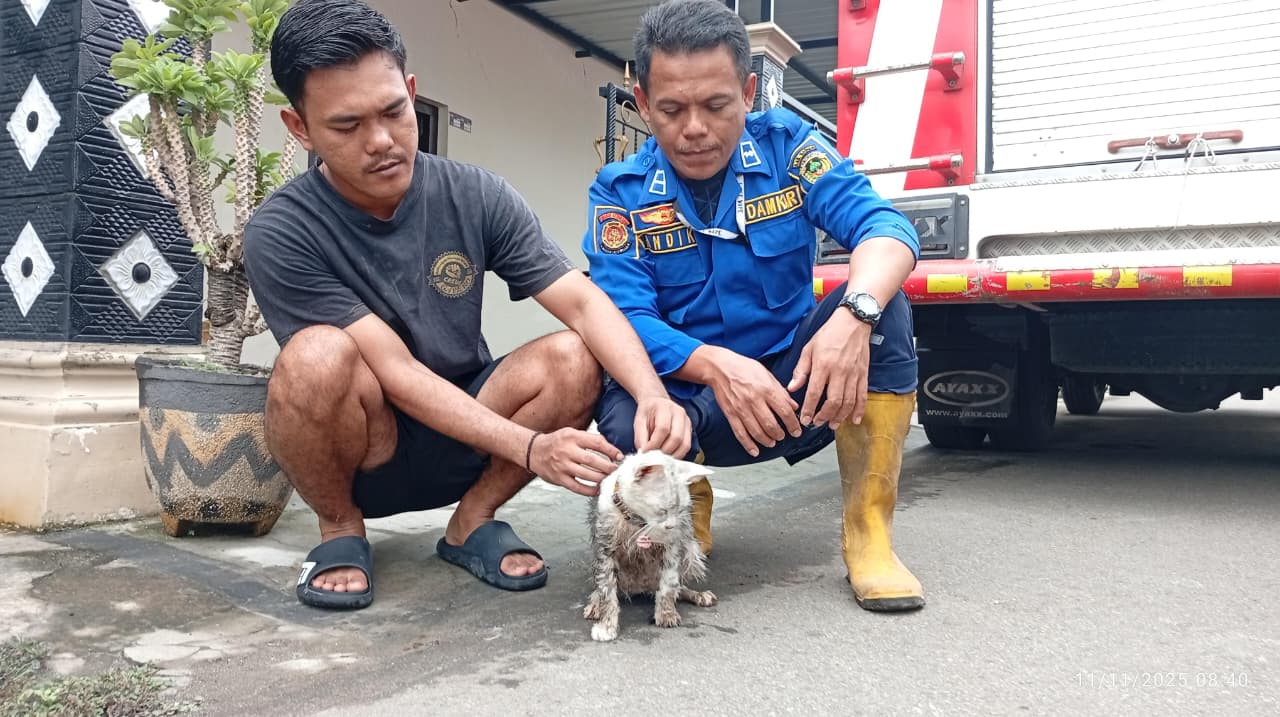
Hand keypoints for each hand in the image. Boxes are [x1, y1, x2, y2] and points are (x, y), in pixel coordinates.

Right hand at [527, 428, 622, 496]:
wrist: (534, 451)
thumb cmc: (557, 442)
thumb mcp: (571, 433)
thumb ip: (589, 439)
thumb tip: (612, 448)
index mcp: (572, 437)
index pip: (596, 443)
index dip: (611, 450)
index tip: (619, 456)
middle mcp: (567, 451)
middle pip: (593, 460)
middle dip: (608, 467)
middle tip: (617, 470)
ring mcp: (562, 466)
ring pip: (587, 475)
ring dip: (601, 478)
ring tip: (609, 479)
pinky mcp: (559, 479)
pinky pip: (577, 487)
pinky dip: (589, 490)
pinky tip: (597, 489)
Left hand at [633, 395, 691, 456]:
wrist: (657, 403)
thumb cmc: (648, 412)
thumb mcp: (639, 421)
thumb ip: (640, 437)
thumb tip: (643, 454)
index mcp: (664, 407)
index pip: (663, 429)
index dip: (654, 444)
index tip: (645, 453)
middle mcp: (679, 413)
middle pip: (676, 438)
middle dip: (664, 452)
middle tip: (653, 458)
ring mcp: (687, 422)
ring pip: (684, 445)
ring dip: (672, 456)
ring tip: (660, 459)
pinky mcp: (690, 430)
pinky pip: (687, 447)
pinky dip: (677, 455)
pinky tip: (667, 457)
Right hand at [704, 347, 802, 456]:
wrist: (719, 367)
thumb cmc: (744, 368)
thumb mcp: (767, 374)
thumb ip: (781, 391)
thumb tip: (794, 406)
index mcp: (766, 389)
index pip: (784, 411)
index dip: (793, 424)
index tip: (796, 431)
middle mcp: (754, 400)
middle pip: (771, 424)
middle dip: (780, 434)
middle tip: (783, 436)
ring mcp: (741, 408)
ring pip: (757, 431)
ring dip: (767, 440)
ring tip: (772, 442)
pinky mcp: (730, 414)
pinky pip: (740, 433)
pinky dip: (748, 445)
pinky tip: (755, 451)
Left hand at [787, 310, 870, 428]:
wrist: (853, 322)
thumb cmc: (829, 334)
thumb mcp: (809, 348)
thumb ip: (801, 370)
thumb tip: (792, 388)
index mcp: (823, 365)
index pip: (814, 393)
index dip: (809, 409)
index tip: (805, 420)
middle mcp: (839, 371)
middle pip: (833, 401)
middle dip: (824, 416)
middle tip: (817, 423)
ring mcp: (853, 374)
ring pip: (848, 402)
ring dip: (840, 416)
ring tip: (833, 424)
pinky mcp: (864, 374)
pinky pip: (863, 395)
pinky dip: (860, 410)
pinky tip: (855, 419)